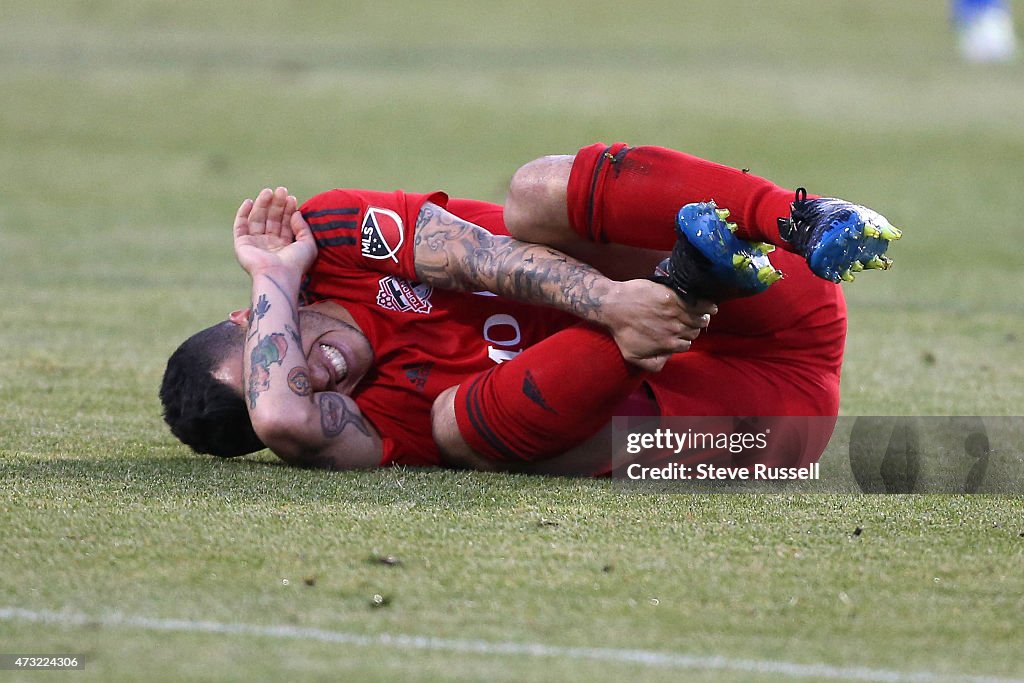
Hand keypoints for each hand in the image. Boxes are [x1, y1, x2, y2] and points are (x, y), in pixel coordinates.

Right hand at [233, 186, 316, 277]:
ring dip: (262, 204)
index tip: (292, 198)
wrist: (279, 275)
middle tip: (282, 190)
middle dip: (276, 204)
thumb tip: (296, 213)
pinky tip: (250, 201)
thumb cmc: (296, 263)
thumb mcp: (308, 244)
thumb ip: (303, 227)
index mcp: (284, 246)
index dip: (288, 210)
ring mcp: (255, 244)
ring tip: (269, 191)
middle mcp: (269, 245)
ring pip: (257, 219)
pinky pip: (240, 226)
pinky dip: (243, 213)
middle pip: (271, 219)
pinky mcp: (242, 244)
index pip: (285, 224)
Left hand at [600, 279, 715, 371]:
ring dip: (702, 318)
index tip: (679, 334)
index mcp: (669, 344)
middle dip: (691, 329)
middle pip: (694, 332)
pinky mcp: (675, 297)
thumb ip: (653, 365)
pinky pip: (699, 303)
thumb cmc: (622, 331)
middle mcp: (676, 330)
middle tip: (686, 323)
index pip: (686, 345)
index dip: (683, 340)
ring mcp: (676, 313)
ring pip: (699, 319)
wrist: (614, 305)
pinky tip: (709, 306)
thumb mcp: (633, 356)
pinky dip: (708, 305)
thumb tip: (668, 360)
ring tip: (700, 314)